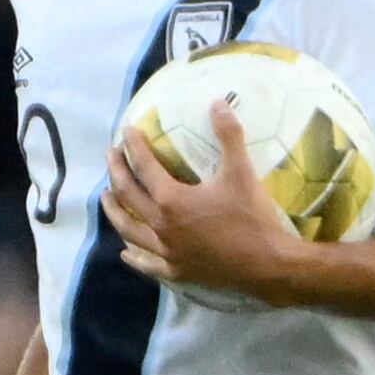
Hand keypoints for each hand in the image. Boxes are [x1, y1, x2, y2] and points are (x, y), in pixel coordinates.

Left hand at [102, 103, 317, 302]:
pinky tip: (126, 254)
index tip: (126, 132)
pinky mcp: (177, 271)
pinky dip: (135, 257)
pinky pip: (148, 264)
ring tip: (106, 198)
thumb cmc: (252, 218)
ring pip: (130, 230)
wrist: (268, 265)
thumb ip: (229, 136)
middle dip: (116, 172)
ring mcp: (167, 252)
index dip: (134, 146)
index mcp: (172, 200)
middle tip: (110, 156)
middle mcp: (161, 226)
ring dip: (115, 212)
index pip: (144, 167)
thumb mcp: (242, 173)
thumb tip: (218, 103)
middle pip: (128, 196)